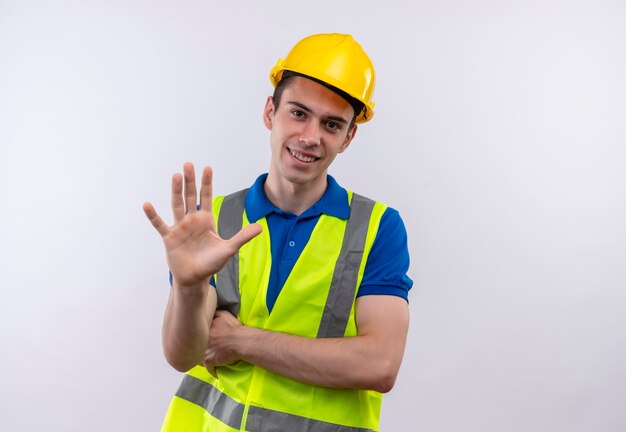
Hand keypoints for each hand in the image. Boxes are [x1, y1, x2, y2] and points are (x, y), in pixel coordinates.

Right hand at [143, 163, 261, 288]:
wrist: (195, 279)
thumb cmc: (211, 263)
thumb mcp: (229, 249)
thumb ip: (242, 236)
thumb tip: (260, 227)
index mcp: (206, 220)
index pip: (206, 197)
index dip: (207, 183)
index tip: (207, 168)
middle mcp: (192, 220)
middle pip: (190, 196)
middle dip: (190, 181)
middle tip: (188, 164)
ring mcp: (179, 227)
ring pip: (177, 205)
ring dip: (176, 191)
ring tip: (176, 175)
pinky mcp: (169, 238)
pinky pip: (160, 224)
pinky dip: (153, 216)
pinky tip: (147, 205)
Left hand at [202, 310, 243, 375]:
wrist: (240, 340)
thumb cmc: (234, 328)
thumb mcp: (224, 314)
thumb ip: (215, 313)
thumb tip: (210, 312)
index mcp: (204, 330)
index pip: (198, 333)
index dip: (201, 337)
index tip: (205, 339)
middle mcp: (201, 341)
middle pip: (197, 346)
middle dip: (200, 348)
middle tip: (206, 349)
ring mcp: (204, 351)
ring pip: (200, 357)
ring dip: (204, 358)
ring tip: (210, 359)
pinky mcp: (209, 361)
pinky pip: (209, 368)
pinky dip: (213, 370)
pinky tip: (216, 371)